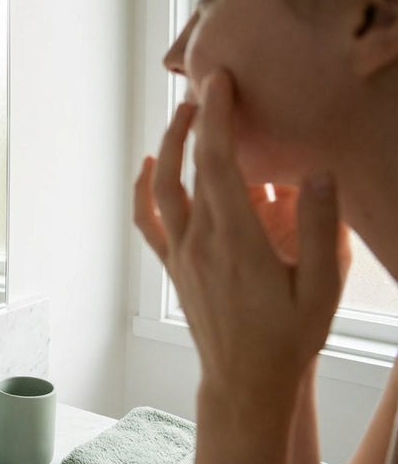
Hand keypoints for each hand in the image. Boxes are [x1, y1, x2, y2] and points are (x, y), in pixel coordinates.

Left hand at [133, 70, 346, 398]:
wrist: (244, 381)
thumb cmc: (288, 337)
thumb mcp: (321, 288)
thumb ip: (318, 228)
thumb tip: (318, 174)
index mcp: (237, 241)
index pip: (218, 164)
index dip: (216, 118)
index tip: (220, 82)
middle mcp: (200, 241)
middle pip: (189, 167)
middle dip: (196, 120)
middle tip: (210, 85)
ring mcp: (181, 253)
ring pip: (162, 188)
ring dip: (170, 146)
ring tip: (185, 113)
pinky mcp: (173, 265)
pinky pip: (148, 220)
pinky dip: (143, 188)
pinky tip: (150, 165)